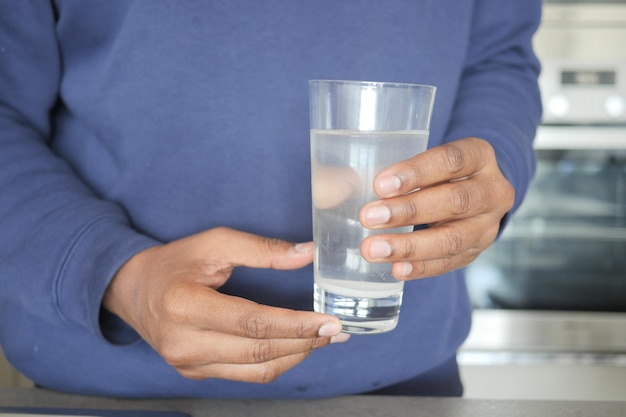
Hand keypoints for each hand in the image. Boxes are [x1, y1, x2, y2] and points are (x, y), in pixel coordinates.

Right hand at [103, 227, 348, 382]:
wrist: (132, 289)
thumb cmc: (174, 262)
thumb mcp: (214, 242)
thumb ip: (262, 250)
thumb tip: (308, 255)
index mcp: (185, 307)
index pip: (253, 323)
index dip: (296, 324)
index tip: (329, 320)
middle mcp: (184, 344)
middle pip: (259, 351)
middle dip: (305, 342)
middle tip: (337, 330)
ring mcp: (188, 365)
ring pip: (257, 371)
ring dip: (296, 355)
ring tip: (324, 339)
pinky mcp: (194, 373)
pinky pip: (245, 376)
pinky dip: (276, 363)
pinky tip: (297, 347)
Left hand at [358, 137, 514, 278]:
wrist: (474, 192)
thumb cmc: (437, 172)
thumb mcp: (426, 159)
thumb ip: (390, 170)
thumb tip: (333, 186)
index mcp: (479, 156)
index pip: (452, 160)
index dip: (416, 172)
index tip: (380, 184)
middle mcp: (493, 190)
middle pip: (455, 200)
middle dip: (408, 211)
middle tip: (368, 217)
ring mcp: (488, 225)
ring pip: (453, 238)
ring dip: (410, 246)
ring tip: (373, 248)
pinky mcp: (477, 252)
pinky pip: (449, 263)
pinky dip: (420, 267)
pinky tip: (395, 269)